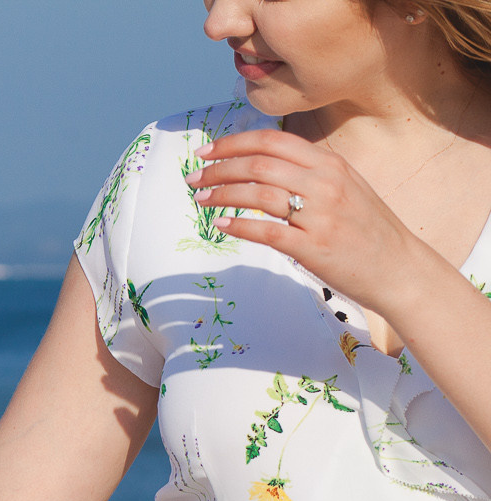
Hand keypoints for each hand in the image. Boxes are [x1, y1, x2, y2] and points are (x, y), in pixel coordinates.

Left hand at [188, 129, 437, 313]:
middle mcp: (325, 183)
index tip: (206, 152)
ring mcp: (320, 215)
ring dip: (222, 195)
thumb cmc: (366, 228)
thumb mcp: (345, 187)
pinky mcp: (313, 246)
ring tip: (201, 200)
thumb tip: (263, 165)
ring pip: (258, 193)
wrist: (398, 266)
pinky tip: (222, 225)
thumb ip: (309, 173)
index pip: (272, 141)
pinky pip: (267, 230)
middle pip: (259, 164)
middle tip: (194, 178)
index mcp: (330, 164)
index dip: (233, 143)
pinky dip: (240, 225)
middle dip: (219, 169)